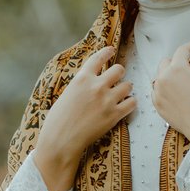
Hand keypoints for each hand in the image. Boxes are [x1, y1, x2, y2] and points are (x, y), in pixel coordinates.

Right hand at [31, 45, 135, 190]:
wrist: (60, 141)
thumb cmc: (57, 120)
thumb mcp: (66, 95)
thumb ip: (81, 85)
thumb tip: (91, 81)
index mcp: (81, 79)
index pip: (99, 58)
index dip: (107, 52)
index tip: (112, 50)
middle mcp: (96, 86)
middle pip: (119, 70)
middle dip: (119, 74)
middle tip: (117, 80)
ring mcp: (107, 100)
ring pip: (128, 85)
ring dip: (125, 89)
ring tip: (120, 95)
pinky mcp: (114, 115)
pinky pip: (132, 103)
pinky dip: (129, 103)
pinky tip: (124, 106)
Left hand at [153, 41, 189, 142]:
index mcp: (177, 68)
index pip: (181, 51)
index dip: (189, 46)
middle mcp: (163, 78)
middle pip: (166, 62)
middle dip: (176, 61)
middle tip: (186, 64)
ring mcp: (157, 92)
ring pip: (159, 77)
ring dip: (167, 75)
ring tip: (179, 79)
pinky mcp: (156, 104)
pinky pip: (156, 91)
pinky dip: (163, 88)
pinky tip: (172, 92)